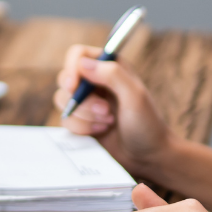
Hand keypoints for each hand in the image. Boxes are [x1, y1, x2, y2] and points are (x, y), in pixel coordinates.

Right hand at [54, 45, 179, 178]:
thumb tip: (82, 63)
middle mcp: (95, 81)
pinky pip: (66, 120)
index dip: (72, 68)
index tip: (74, 87)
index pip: (78, 55)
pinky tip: (101, 131)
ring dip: (84, 116)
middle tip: (105, 111)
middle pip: (66, 79)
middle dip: (82, 100)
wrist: (148, 157)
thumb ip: (112, 75)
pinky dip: (81, 128)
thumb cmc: (147, 124)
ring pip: (62, 101)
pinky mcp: (80, 120)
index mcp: (110, 66)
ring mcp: (86, 102)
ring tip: (108, 122)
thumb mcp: (135, 96)